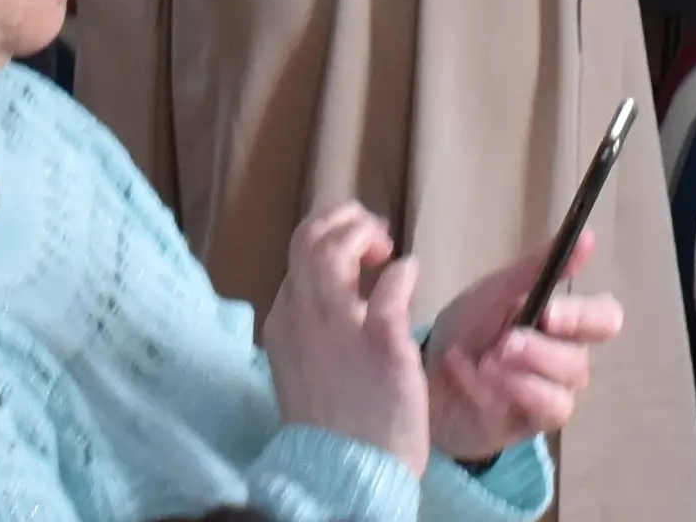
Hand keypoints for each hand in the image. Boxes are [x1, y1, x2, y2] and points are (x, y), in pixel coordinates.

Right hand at [262, 203, 429, 464]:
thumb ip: (314, 333)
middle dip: (342, 219)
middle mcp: (303, 318)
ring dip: (364, 233)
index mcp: (284, 325)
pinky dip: (403, 269)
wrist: (347, 477)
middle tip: (373, 233)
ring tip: (386, 247)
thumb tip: (344, 301)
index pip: (297, 259)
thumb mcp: (306, 372)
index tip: (357, 252)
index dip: (328, 241)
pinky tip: (412, 273)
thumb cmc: (336, 431)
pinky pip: (392, 282)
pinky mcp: (381, 340)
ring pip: (335, 246)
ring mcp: (339, 327)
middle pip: (309, 237)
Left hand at [421, 255, 613, 457]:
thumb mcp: (494, 292)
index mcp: (561, 322)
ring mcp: (552, 394)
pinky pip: (543, 411)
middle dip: (539, 350)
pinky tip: (482, 381)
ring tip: (484, 362)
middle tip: (505, 343)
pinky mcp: (536, 422)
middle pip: (580, 359)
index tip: (550, 312)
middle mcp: (565, 359)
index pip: (604, 319)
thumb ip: (538, 268)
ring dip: (520, 372)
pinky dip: (509, 392)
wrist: (426, 375)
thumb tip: (587, 237)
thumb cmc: (467, 328)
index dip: (584, 316)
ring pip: (563, 388)